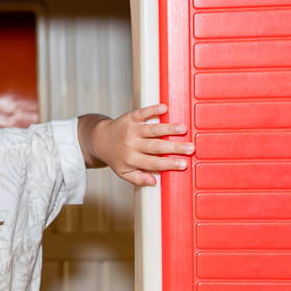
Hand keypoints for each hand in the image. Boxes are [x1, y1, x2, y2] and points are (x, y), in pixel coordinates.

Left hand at [78, 104, 193, 186]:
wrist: (100, 139)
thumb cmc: (117, 157)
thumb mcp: (124, 172)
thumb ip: (138, 179)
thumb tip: (154, 182)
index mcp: (132, 160)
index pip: (153, 163)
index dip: (169, 164)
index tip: (184, 164)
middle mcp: (131, 145)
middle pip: (156, 147)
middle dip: (174, 148)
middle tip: (190, 148)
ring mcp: (131, 130)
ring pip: (152, 130)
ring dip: (168, 128)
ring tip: (183, 129)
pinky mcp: (130, 118)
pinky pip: (142, 113)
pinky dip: (152, 110)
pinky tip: (164, 108)